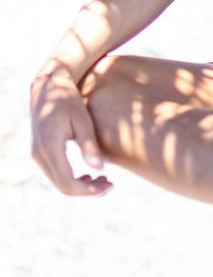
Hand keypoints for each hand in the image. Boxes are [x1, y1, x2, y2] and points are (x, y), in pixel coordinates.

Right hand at [30, 68, 112, 196]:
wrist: (48, 86)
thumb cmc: (68, 99)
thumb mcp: (82, 119)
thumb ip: (89, 144)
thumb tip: (99, 169)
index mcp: (50, 147)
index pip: (67, 182)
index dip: (88, 190)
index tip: (109, 185)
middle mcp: (40, 154)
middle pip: (62, 187)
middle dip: (87, 190)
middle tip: (110, 184)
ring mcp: (37, 154)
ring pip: (58, 182)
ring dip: (80, 186)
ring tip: (103, 180)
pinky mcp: (40, 152)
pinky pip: (55, 174)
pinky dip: (71, 178)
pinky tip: (88, 174)